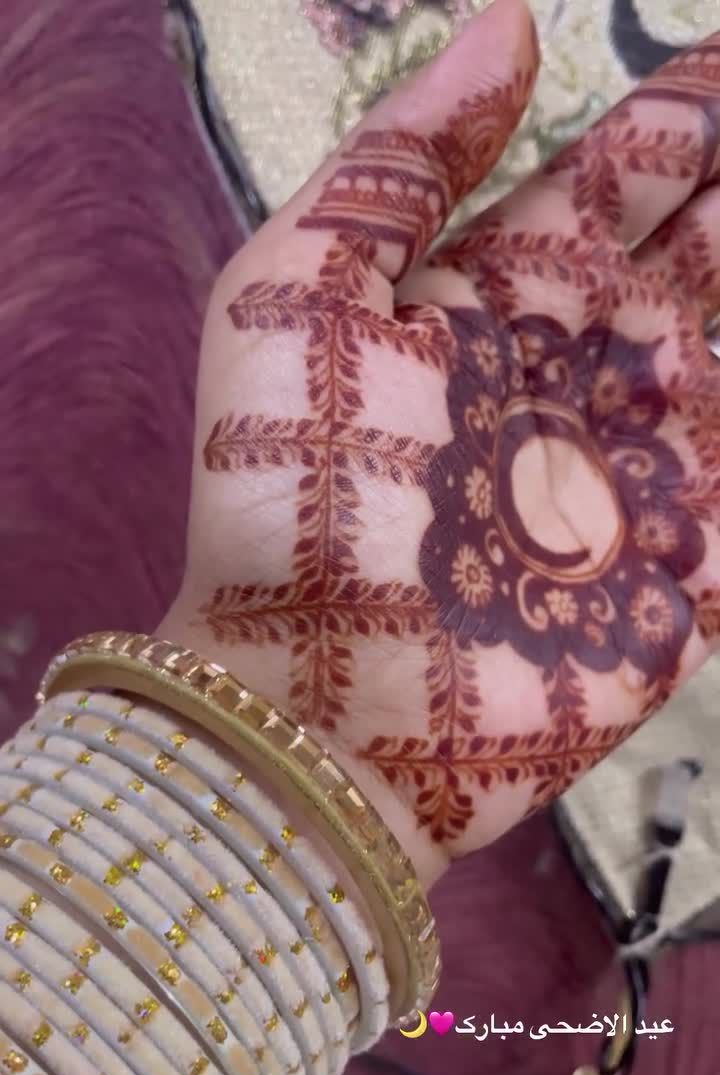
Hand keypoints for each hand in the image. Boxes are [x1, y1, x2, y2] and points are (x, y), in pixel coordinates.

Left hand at [160, 0, 719, 879]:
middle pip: (684, 263)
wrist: (318, 691)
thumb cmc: (295, 494)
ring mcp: (632, 477)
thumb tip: (505, 25)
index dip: (671, 122)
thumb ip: (396, 169)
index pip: (602, 189)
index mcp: (485, 309)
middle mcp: (569, 381)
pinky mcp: (682, 576)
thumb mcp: (297, 298)